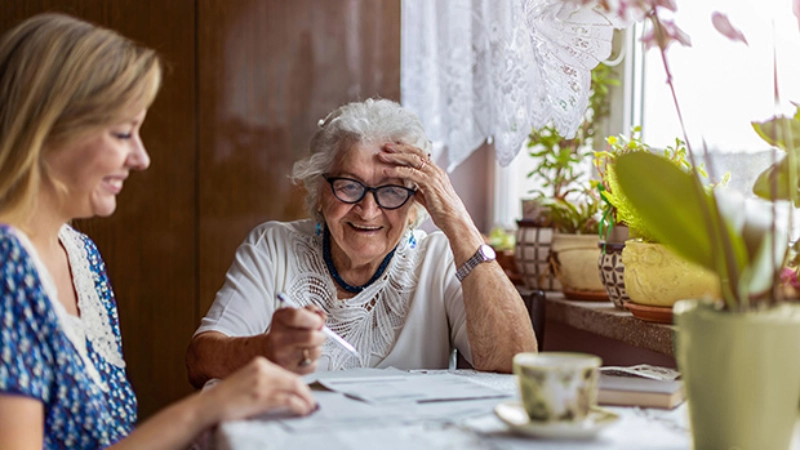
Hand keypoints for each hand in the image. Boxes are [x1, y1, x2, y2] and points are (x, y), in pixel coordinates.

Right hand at [201, 357, 315, 422]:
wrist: (208, 406)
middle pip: (294, 379)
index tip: (305, 393)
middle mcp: (262, 369)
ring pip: (295, 388)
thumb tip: (285, 391)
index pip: (287, 372)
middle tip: (311, 402)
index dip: (300, 384)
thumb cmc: (225, 397)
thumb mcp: (248, 381)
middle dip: (306, 392)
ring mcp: (262, 383)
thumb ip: (265, 381)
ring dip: (306, 399)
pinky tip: (302, 411)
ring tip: (309, 407)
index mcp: (259, 363)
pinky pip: (289, 400)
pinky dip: (299, 406)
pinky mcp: (262, 397)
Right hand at [263, 305, 326, 373]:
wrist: (269, 351)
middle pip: (310, 336)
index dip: (313, 318)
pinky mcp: (291, 371)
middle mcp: (278, 339)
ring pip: (315, 351)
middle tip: (317, 334)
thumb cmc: (286, 332)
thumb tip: (322, 317)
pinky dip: (312, 360)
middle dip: (320, 335)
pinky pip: (312, 365)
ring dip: (317, 347)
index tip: (318, 320)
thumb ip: (310, 311)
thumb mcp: (293, 315)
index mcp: (279, 320)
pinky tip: (304, 355)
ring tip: (309, 345)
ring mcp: (283, 357)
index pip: (297, 316)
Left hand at [378, 142, 479, 246]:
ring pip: (413, 160)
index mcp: (436, 172)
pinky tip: (387, 171)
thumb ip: (420, 191)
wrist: (454, 220)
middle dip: (400, 148)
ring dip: (396, 157)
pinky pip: (411, 173)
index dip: (407, 150)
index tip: (394, 148)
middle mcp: (436, 171)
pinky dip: (398, 171)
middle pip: (416, 153)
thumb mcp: (429, 198)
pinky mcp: (430, 183)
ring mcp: (434, 176)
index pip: (421, 155)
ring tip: (383, 156)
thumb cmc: (443, 212)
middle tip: (386, 146)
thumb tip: (410, 189)